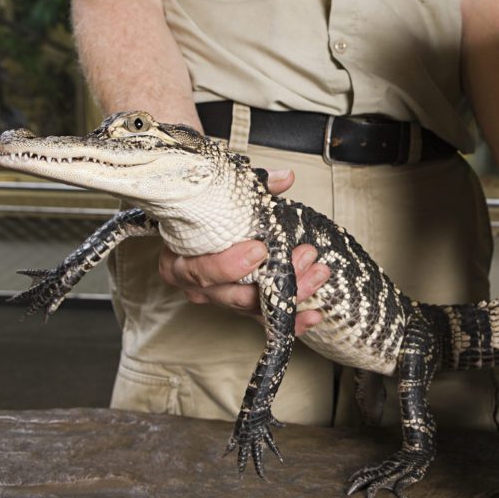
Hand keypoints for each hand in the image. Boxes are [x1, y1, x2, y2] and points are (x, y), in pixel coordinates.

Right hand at [157, 169, 329, 335]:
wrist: (192, 227)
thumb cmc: (203, 214)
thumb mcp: (219, 198)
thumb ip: (253, 189)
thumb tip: (284, 178)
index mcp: (181, 260)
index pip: (203, 270)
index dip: (231, 265)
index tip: (260, 250)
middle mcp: (197, 286)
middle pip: (234, 294)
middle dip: (273, 280)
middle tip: (303, 259)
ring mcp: (220, 299)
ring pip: (254, 306)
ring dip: (290, 293)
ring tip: (317, 274)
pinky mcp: (240, 307)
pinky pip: (264, 318)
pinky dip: (291, 319)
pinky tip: (313, 316)